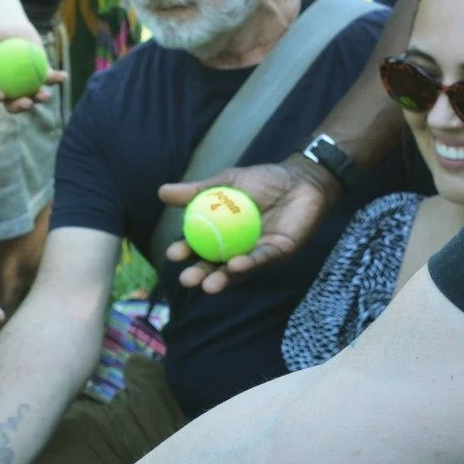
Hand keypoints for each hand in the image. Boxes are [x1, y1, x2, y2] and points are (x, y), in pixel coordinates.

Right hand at [0, 20, 66, 114]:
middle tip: (26, 102)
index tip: (0, 94)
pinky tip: (62, 76)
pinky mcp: (39, 74)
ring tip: (44, 95)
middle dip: (19, 108)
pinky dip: (56, 79)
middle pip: (12, 104)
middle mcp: (7, 88)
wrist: (8, 27)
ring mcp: (25, 83)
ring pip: (32, 95)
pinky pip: (48, 78)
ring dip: (39, 98)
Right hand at [159, 155, 337, 293]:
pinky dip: (249, 264)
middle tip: (187, 280)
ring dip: (222, 279)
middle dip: (200, 275)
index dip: (186, 252)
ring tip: (208, 286)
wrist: (301, 177)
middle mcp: (236, 245)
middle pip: (214, 264)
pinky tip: (236, 265)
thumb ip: (196, 191)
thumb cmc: (263, 179)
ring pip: (236, 269)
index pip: (199, 245)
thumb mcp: (225, 183)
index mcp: (221, 231)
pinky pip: (261, 260)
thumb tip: (161, 193)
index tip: (173, 254)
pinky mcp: (278, 252)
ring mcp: (256, 251)